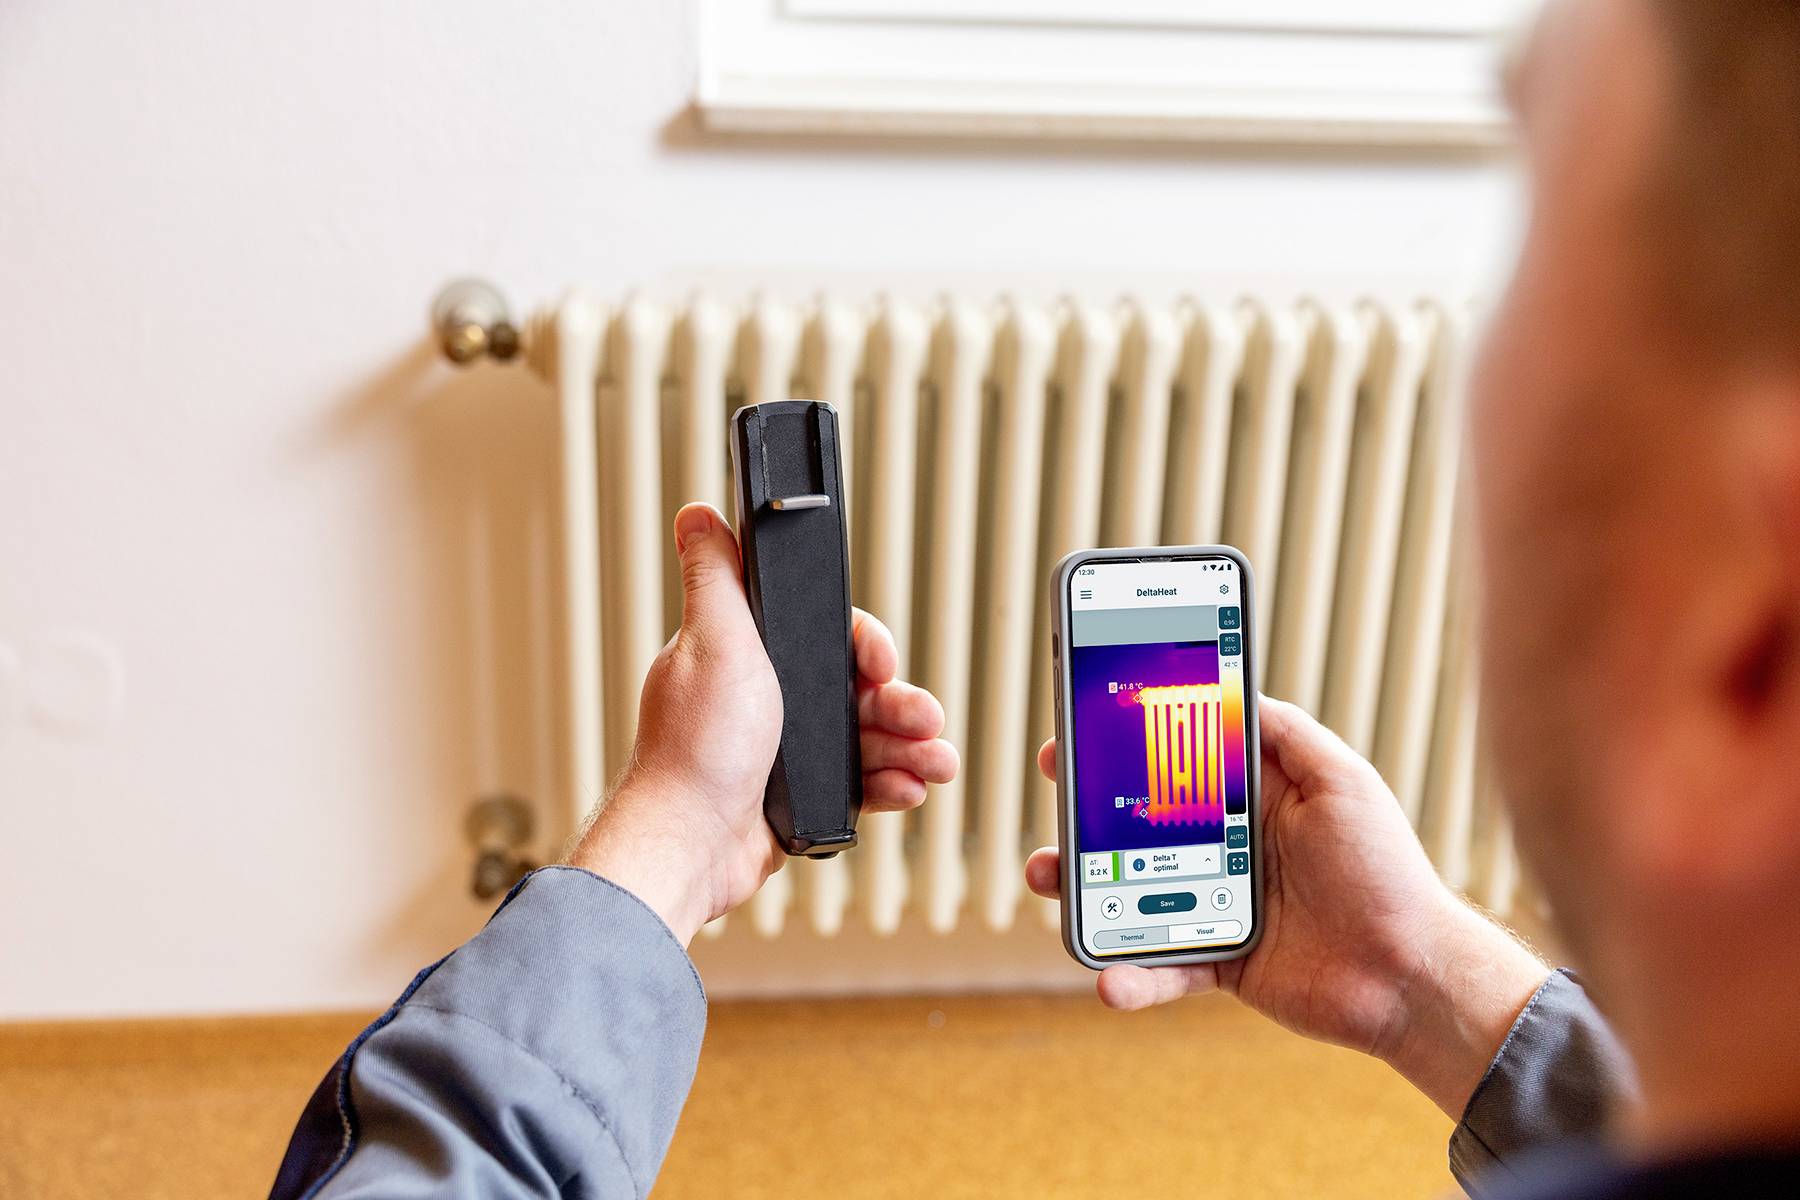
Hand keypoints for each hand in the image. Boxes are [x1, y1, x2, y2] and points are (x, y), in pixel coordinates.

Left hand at [567, 502, 957, 943]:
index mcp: (750, 656)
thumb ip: (717, 577)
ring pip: (867, 738)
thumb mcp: (713, 643)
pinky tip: (907, 789)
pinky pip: (859, 784)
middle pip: (857, 689)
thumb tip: (696, 514)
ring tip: (936, 763)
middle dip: (902, 703)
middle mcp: (768, 698)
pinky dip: (889, 784)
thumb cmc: (695, 747)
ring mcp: (784, 750)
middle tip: (926, 719)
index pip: (826, 637)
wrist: (693, 843)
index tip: (880, 664)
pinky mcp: (797, 796)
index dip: (865, 646)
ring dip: (910, 747)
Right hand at [1025, 696, 1548, 1117]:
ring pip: (1130, 893)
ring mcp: (1218, 906)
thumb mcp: (1344, 781)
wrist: (1414, 973)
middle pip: (1136, 825)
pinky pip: (1163, 969)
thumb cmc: (1388, 871)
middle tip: (1055, 800)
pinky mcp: (1221, 962)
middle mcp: (1227, 849)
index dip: (1123, 746)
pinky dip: (1133, 977)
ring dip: (1081, 890)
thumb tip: (1232, 690)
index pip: (1174, 763)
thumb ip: (1288, 734)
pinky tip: (1110, 981)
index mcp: (1252, 801)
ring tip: (1051, 881)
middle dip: (1083, 814)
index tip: (1078, 731)